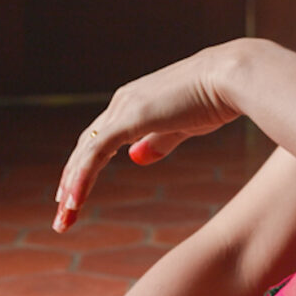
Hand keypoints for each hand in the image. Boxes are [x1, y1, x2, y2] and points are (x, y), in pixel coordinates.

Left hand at [54, 41, 252, 229]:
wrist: (233, 77)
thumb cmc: (216, 99)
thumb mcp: (182, 126)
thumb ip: (158, 141)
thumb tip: (135, 158)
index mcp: (134, 104)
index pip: (99, 141)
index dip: (84, 168)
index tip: (74, 195)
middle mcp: (122, 103)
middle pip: (86, 148)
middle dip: (71, 182)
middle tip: (62, 214)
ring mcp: (124, 109)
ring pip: (86, 153)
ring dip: (72, 186)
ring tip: (64, 218)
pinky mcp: (130, 118)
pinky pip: (96, 154)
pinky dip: (82, 179)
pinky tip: (74, 202)